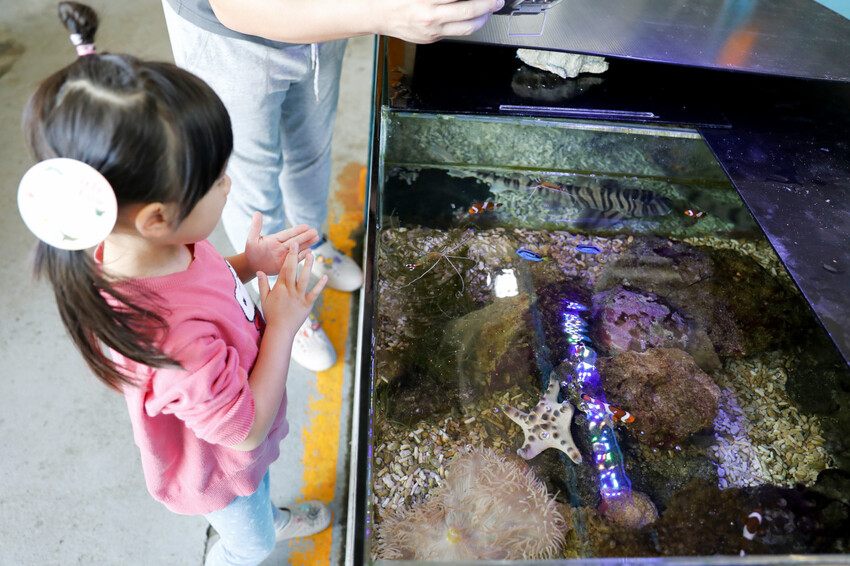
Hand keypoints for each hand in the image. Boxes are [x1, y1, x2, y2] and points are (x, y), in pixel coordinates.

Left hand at [243, 211, 319, 275]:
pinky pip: (295, 260)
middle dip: (306, 236)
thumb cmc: (251, 251)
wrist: (251, 265)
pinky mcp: (285, 264)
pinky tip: (310, 252)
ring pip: (298, 248)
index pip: (288, 234)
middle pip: (295, 240)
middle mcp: (282, 246)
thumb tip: (257, 212)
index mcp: (275, 239)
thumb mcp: (252, 238)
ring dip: (307, 244)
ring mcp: (284, 255)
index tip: (306, 226)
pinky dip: (302, 256)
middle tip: (316, 232)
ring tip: (316, 238)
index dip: (297, 230)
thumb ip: (256, 226)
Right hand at [257, 242, 327, 335]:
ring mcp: (299, 297)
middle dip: (295, 256)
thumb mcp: (264, 298)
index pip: (284, 268)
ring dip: (308, 266)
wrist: (280, 330)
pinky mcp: (307, 304)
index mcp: (279, 288)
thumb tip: (259, 271)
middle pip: (293, 270)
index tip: (291, 246)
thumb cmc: (271, 314)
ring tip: (312, 254)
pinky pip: (314, 293)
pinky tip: (325, 276)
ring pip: (305, 278)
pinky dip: (320, 285)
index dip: (288, 256)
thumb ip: (263, 284)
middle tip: (299, 243)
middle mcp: (289, 290)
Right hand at [375, 0, 503, 43]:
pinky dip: (469, 24)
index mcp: (426, 1)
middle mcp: (431, 17)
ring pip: (467, 28)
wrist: (376, 14)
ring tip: (489, 9)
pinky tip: (472, 16)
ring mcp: (432, 32)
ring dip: (483, 18)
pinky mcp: (432, 39)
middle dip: (488, 5)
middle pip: (470, 12)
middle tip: (496, 0)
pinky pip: (457, 33)